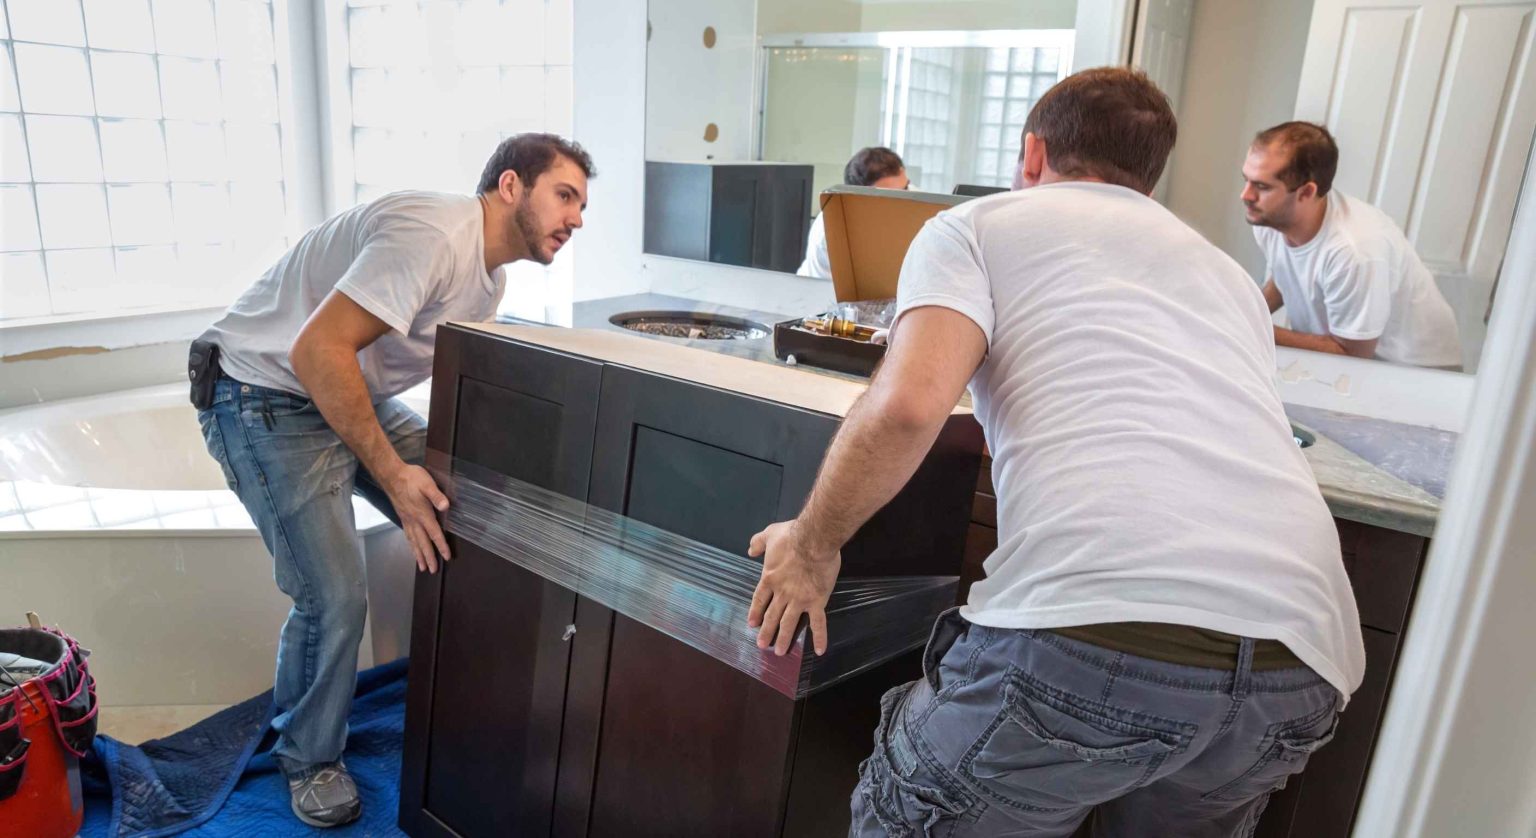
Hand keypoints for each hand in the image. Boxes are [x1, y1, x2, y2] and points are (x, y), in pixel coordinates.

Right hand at [384, 463, 450, 573]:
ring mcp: (407, 520)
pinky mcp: (402, 517)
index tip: (446, 558)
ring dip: (418, 554)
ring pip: (414, 541)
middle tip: (432, 570)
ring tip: (421, 566)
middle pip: (423, 543)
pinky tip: (412, 548)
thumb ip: (436, 496)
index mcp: (422, 514)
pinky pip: (407, 535)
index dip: (441, 546)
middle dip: (428, 557)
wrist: (392, 475)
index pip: (434, 534)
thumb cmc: (411, 478)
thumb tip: (445, 506)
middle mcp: (414, 520)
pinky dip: (411, 545)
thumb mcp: (427, 484)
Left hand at [746, 521, 840, 655]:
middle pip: (772, 615)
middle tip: (762, 645)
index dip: (756, 612)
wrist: (813, 540)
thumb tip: (750, 550)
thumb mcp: (770, 534)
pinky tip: (819, 650)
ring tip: (779, 652)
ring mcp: (799, 600)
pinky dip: (819, 638)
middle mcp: (782, 593)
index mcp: (770, 579)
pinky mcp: (817, 602)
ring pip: (789, 623)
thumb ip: (758, 542)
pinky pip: (818, 623)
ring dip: (784, 638)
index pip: (759, 599)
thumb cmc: (792, 536)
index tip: (752, 624)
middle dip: (766, 632)